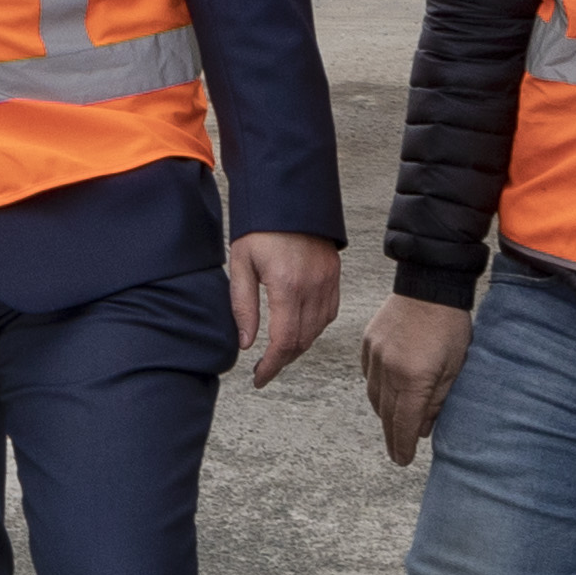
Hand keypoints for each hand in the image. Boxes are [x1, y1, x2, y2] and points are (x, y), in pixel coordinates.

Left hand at [229, 231, 340, 390]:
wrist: (289, 196)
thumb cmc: (260, 227)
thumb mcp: (241, 264)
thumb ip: (243, 306)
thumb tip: (246, 343)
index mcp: (287, 286)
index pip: (284, 342)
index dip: (271, 366)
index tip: (259, 378)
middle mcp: (313, 287)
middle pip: (302, 341)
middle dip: (283, 360)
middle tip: (264, 368)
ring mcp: (328, 281)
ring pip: (318, 330)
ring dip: (298, 345)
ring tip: (278, 351)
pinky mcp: (334, 275)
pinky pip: (329, 313)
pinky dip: (314, 328)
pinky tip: (298, 328)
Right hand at [364, 292, 469, 467]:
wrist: (429, 283)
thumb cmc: (451, 325)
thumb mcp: (455, 367)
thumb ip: (438, 400)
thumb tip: (422, 427)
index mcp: (414, 378)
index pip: (403, 423)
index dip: (402, 446)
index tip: (402, 460)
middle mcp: (389, 370)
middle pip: (386, 414)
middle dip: (392, 436)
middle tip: (397, 452)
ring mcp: (375, 355)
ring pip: (374, 396)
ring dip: (383, 413)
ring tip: (393, 424)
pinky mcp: (368, 342)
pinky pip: (368, 375)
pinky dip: (376, 389)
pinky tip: (385, 393)